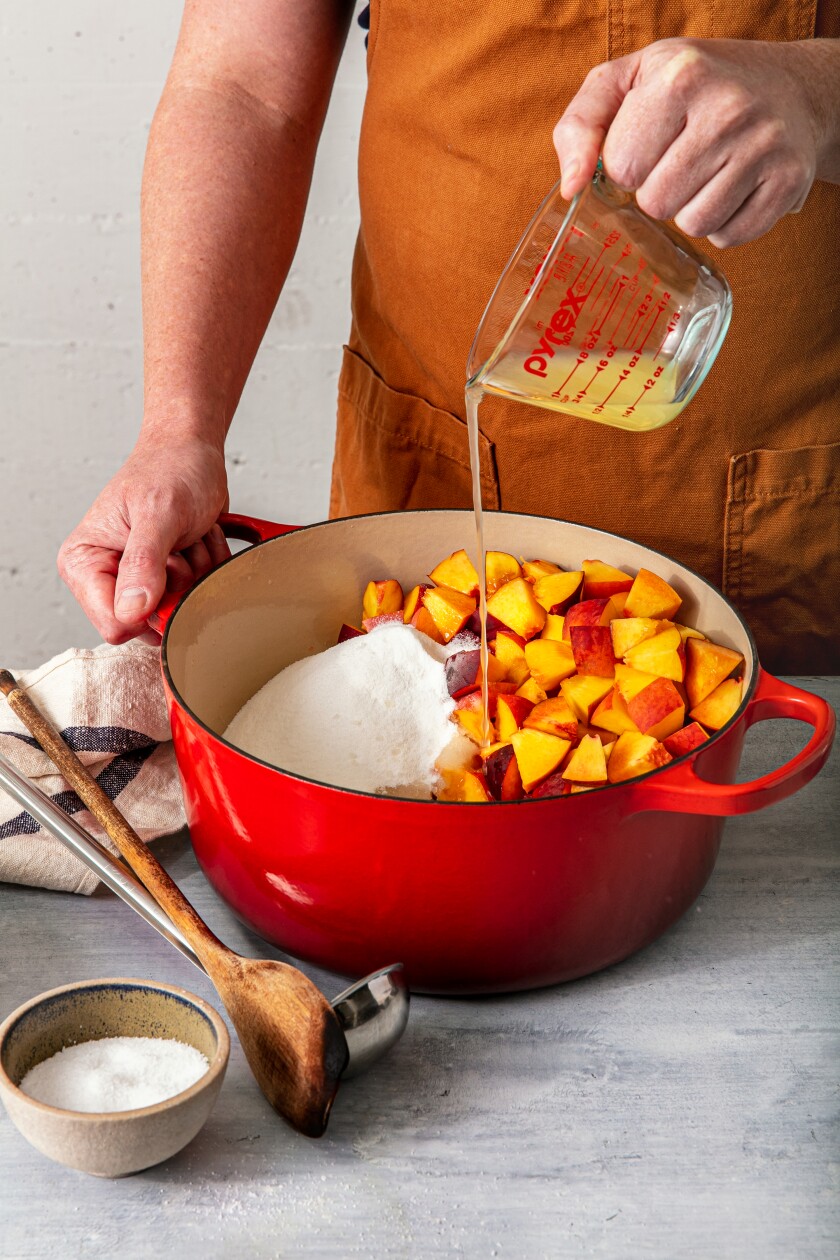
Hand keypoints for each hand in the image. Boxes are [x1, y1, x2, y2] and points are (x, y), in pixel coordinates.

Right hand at [58, 435, 230, 643]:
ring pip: (177, 610)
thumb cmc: (170, 469)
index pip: (114, 624)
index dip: (149, 609)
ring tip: (187, 537)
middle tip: (178, 546)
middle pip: (149, 623)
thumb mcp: (158, 512)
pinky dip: (207, 569)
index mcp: (83, 562)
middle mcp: (104, 576)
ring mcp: (136, 580)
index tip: (167, 569)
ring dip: (196, 573)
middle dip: (177, 586)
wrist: (191, 451)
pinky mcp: (164, 579)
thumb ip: (143, 563)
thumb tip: (131, 611)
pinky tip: (195, 540)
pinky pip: (196, 596)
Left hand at [553, 38, 837, 246]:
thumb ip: (581, 125)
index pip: (623, 166)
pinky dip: (724, 224)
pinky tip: (734, 187)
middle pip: (657, 203)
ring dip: (690, 210)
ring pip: (693, 224)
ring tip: (708, 172)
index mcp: (681, 75)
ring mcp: (763, 146)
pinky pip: (729, 237)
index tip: (649, 142)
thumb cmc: (694, 86)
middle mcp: (728, 108)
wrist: (789, 87)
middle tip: (681, 159)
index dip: (628, 164)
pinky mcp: (788, 181)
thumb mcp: (629, 80)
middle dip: (658, 191)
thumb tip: (570, 187)